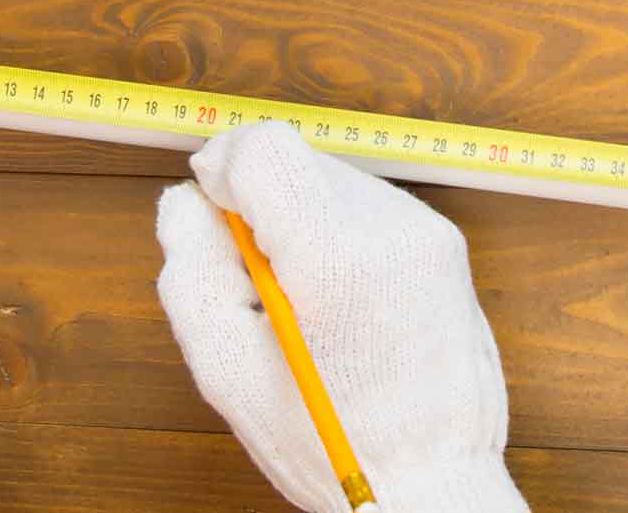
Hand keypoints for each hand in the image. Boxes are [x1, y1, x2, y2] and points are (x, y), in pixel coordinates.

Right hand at [157, 123, 528, 512]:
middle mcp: (391, 228)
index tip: (210, 205)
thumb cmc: (334, 441)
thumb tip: (184, 203)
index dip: (222, 166)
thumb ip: (191, 271)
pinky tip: (336, 295)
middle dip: (258, 197)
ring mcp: (425, 233)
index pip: (264, 148)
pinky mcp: (443, 244)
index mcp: (335, 257)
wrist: (434, 479)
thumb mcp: (228, 369)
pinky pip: (369, 204)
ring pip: (332, 176)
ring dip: (299, 214)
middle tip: (251, 272)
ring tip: (300, 294)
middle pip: (297, 157)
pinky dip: (338, 230)